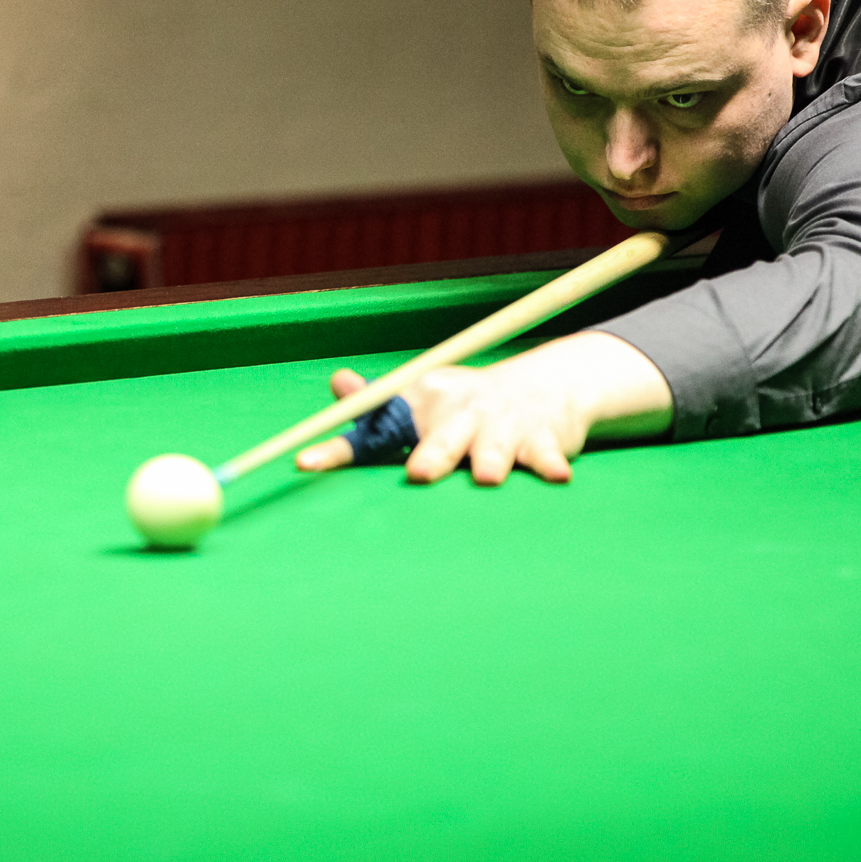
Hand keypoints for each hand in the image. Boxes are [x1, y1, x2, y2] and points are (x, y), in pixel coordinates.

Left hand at [294, 332, 673, 485]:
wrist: (545, 387)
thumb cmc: (467, 406)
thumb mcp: (422, 398)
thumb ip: (377, 407)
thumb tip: (335, 385)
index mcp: (423, 405)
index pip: (375, 429)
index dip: (340, 448)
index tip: (305, 464)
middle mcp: (461, 413)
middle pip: (440, 438)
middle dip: (431, 454)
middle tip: (418, 474)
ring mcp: (503, 425)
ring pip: (493, 447)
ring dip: (489, 461)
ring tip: (485, 476)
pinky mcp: (543, 439)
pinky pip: (545, 454)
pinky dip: (548, 464)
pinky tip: (555, 476)